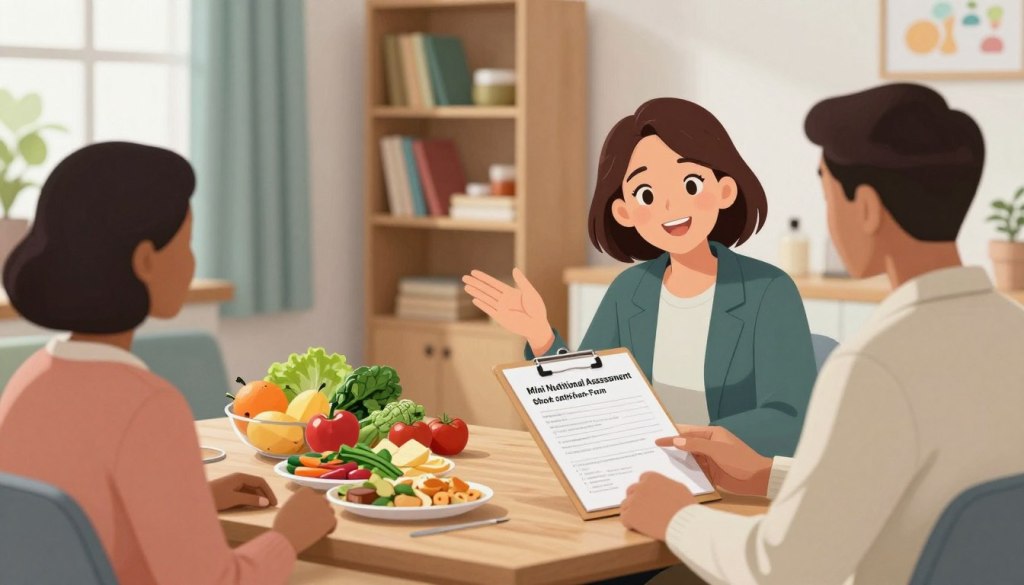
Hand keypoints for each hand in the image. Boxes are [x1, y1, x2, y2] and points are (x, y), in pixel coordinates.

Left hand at [210, 473, 276, 510]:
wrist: (197, 498)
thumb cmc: (215, 497)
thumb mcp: (234, 499)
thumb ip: (251, 499)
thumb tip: (266, 502)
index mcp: (241, 477)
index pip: (260, 482)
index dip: (269, 492)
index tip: (273, 503)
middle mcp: (239, 478)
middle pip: (256, 485)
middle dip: (265, 494)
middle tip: (270, 506)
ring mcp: (234, 484)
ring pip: (251, 489)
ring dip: (258, 497)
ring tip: (264, 507)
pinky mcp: (230, 490)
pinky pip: (244, 493)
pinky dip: (251, 498)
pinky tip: (252, 505)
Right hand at [273, 487, 336, 553]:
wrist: (286, 537)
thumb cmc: (283, 525)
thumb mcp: (288, 507)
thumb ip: (299, 502)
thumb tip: (305, 505)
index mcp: (305, 491)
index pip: (313, 496)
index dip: (311, 506)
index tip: (306, 514)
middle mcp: (317, 496)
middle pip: (323, 502)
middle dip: (319, 511)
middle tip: (312, 523)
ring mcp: (325, 507)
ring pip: (329, 512)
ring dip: (325, 519)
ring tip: (315, 529)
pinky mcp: (330, 519)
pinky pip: (334, 522)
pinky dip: (329, 528)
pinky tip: (321, 534)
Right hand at [463, 268, 553, 352]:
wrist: (537, 326)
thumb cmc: (536, 309)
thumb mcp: (530, 292)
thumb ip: (522, 281)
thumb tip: (514, 269)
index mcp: (509, 292)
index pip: (493, 283)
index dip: (483, 277)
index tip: (473, 272)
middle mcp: (503, 299)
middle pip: (486, 289)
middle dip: (475, 283)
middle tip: (464, 277)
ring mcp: (501, 308)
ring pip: (485, 298)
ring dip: (476, 292)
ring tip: (466, 287)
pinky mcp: (500, 318)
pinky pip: (489, 310)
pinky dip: (482, 305)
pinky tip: (474, 300)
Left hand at [621, 472, 696, 540]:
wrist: (685, 523)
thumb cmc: (686, 507)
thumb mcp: (679, 488)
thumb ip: (665, 485)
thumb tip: (662, 487)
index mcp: (651, 478)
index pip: (642, 480)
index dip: (645, 490)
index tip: (649, 499)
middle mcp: (640, 486)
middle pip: (631, 491)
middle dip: (636, 500)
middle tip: (643, 511)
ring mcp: (634, 501)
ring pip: (625, 505)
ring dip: (631, 512)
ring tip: (641, 521)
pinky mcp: (630, 515)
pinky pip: (624, 519)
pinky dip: (630, 524)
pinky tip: (637, 527)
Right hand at [656, 425, 772, 496]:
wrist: (757, 480)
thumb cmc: (740, 460)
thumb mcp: (717, 450)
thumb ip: (696, 444)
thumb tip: (676, 440)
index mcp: (711, 435)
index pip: (687, 433)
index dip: (672, 435)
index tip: (656, 439)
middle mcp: (709, 445)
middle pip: (686, 445)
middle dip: (672, 447)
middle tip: (652, 450)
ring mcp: (709, 460)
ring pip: (689, 459)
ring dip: (677, 461)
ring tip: (658, 463)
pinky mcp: (710, 473)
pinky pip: (694, 471)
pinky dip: (684, 472)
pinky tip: (672, 476)